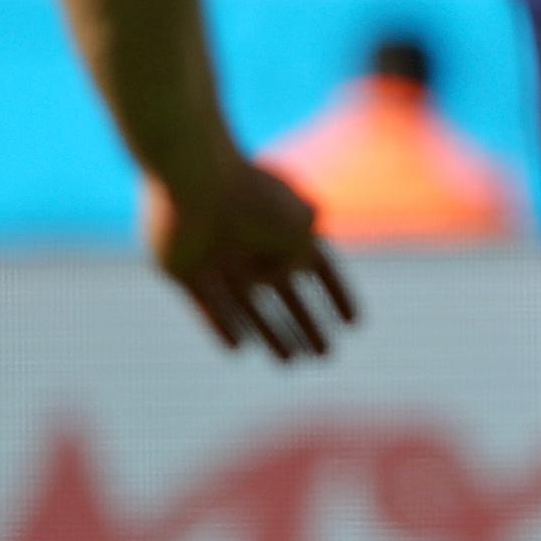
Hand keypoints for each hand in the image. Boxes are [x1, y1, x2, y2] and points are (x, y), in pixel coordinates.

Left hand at [146, 155, 358, 360]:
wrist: (192, 178)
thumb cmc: (254, 198)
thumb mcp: (298, 230)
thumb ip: (302, 259)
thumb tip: (292, 279)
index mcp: (284, 228)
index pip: (320, 270)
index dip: (338, 296)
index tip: (356, 324)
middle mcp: (253, 246)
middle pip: (287, 296)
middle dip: (309, 325)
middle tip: (326, 355)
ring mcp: (219, 259)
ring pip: (250, 307)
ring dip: (272, 334)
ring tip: (291, 362)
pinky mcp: (184, 271)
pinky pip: (208, 306)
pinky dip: (223, 326)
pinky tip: (240, 348)